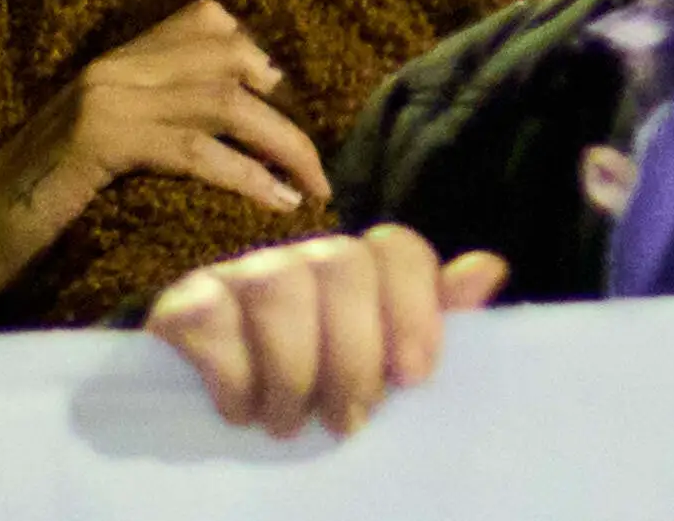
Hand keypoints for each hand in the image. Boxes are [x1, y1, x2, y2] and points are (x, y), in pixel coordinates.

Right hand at [0, 0, 329, 309]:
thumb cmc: (31, 207)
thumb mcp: (97, 156)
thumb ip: (147, 132)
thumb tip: (218, 148)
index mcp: (114, 64)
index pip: (203, 21)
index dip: (256, 57)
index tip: (285, 113)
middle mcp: (114, 68)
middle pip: (228, 58)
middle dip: (285, 113)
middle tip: (316, 168)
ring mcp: (104, 100)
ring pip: (222, 100)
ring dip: (280, 143)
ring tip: (311, 186)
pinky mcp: (98, 142)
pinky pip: (191, 148)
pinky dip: (244, 174)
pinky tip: (273, 202)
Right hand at [148, 224, 509, 439]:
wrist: (211, 423)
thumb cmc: (311, 400)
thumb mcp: (377, 371)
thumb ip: (429, 322)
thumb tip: (489, 268)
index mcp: (356, 276)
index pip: (395, 249)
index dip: (414, 307)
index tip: (413, 378)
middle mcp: (300, 263)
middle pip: (339, 264)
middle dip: (351, 355)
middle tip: (347, 422)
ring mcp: (239, 276)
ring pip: (277, 284)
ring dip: (292, 369)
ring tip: (289, 424)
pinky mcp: (184, 304)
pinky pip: (210, 314)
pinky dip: (233, 374)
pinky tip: (241, 412)